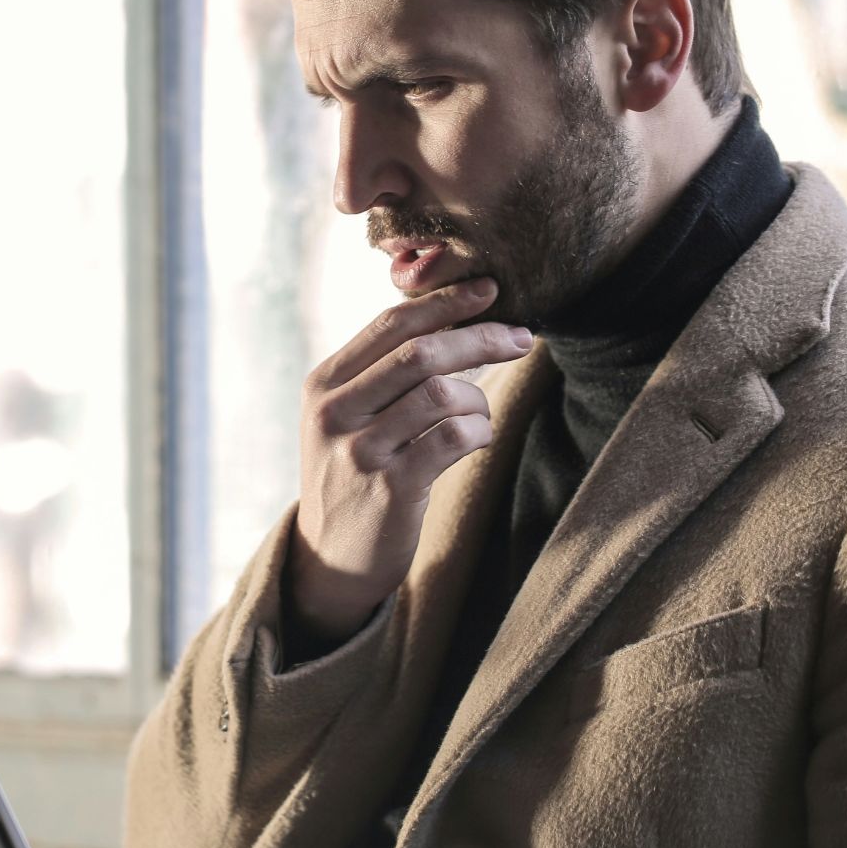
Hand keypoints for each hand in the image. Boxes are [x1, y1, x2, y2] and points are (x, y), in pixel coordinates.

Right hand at [287, 277, 534, 643]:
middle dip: (480, 337)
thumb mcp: (346, 418)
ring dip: (478, 398)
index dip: (445, 302)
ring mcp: (360, 450)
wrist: (330, 558)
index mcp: (325, 383)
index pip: (391, 325)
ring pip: (441, 393)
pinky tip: (477, 440)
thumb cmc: (354, 475)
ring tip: (480, 415)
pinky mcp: (390, 488)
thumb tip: (451, 319)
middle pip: (421, 352)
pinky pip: (453, 438)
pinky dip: (479, 431)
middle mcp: (335, 411)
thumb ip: (381, 373)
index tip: (489, 289)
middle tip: (522, 337)